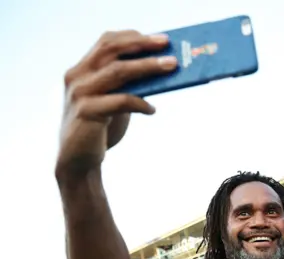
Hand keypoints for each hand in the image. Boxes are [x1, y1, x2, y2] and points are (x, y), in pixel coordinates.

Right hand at [56, 30, 177, 179]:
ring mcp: (80, 94)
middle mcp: (77, 76)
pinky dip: (141, 103)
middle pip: (112, 50)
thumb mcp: (113, 101)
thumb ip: (127, 86)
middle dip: (143, 46)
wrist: (78, 161)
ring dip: (148, 67)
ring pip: (118, 71)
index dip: (133, 37)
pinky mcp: (87, 112)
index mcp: (82, 69)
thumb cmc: (100, 128)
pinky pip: (121, 101)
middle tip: (168, 47)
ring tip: (170, 67)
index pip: (106, 42)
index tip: (159, 39)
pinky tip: (152, 109)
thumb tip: (160, 72)